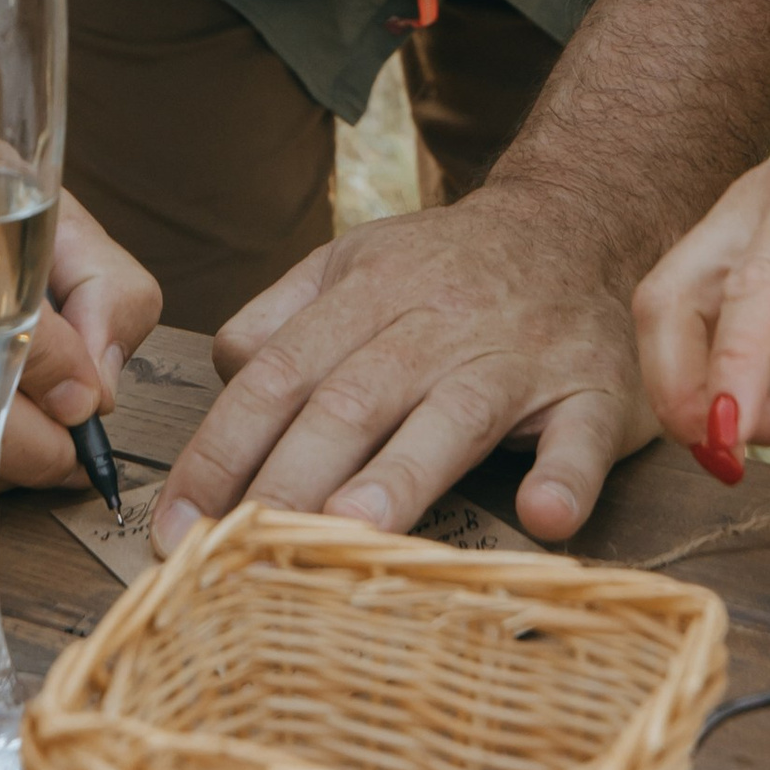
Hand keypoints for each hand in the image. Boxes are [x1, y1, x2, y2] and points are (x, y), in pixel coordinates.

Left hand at [150, 181, 653, 553]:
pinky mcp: (593, 389)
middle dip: (289, 477)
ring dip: (402, 474)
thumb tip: (221, 373)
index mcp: (370, 294)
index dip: (222, 448)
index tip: (176, 524)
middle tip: (239, 550)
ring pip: (453, 417)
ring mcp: (518, 358)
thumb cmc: (448, 264)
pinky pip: (583, 434)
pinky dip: (566, 475)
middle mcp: (437, 325)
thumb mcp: (355, 261)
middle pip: (352, 401)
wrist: (575, 220)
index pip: (279, 374)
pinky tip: (545, 516)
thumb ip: (282, 315)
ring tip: (355, 530)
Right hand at [633, 47, 769, 473]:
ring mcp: (728, 223)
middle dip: (682, 398)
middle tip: (752, 459)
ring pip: (667, 316)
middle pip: (665, 305)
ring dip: (705, 392)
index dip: (732, 376)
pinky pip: (698, 319)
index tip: (730, 447)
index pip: (750, 294)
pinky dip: (728, 374)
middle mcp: (748, 206)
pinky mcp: (729, 246)